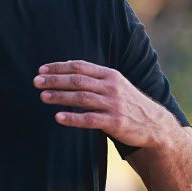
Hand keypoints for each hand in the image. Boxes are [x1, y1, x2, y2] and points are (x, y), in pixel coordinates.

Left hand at [34, 60, 179, 149]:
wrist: (154, 124)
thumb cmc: (127, 102)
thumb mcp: (114, 84)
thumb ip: (93, 78)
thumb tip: (64, 69)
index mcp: (110, 75)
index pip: (80, 66)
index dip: (59, 67)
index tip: (41, 70)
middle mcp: (111, 87)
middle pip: (77, 80)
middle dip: (54, 80)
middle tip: (36, 82)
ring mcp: (113, 104)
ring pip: (81, 98)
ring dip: (60, 96)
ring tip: (42, 96)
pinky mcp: (114, 122)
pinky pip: (89, 119)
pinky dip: (73, 118)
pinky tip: (58, 117)